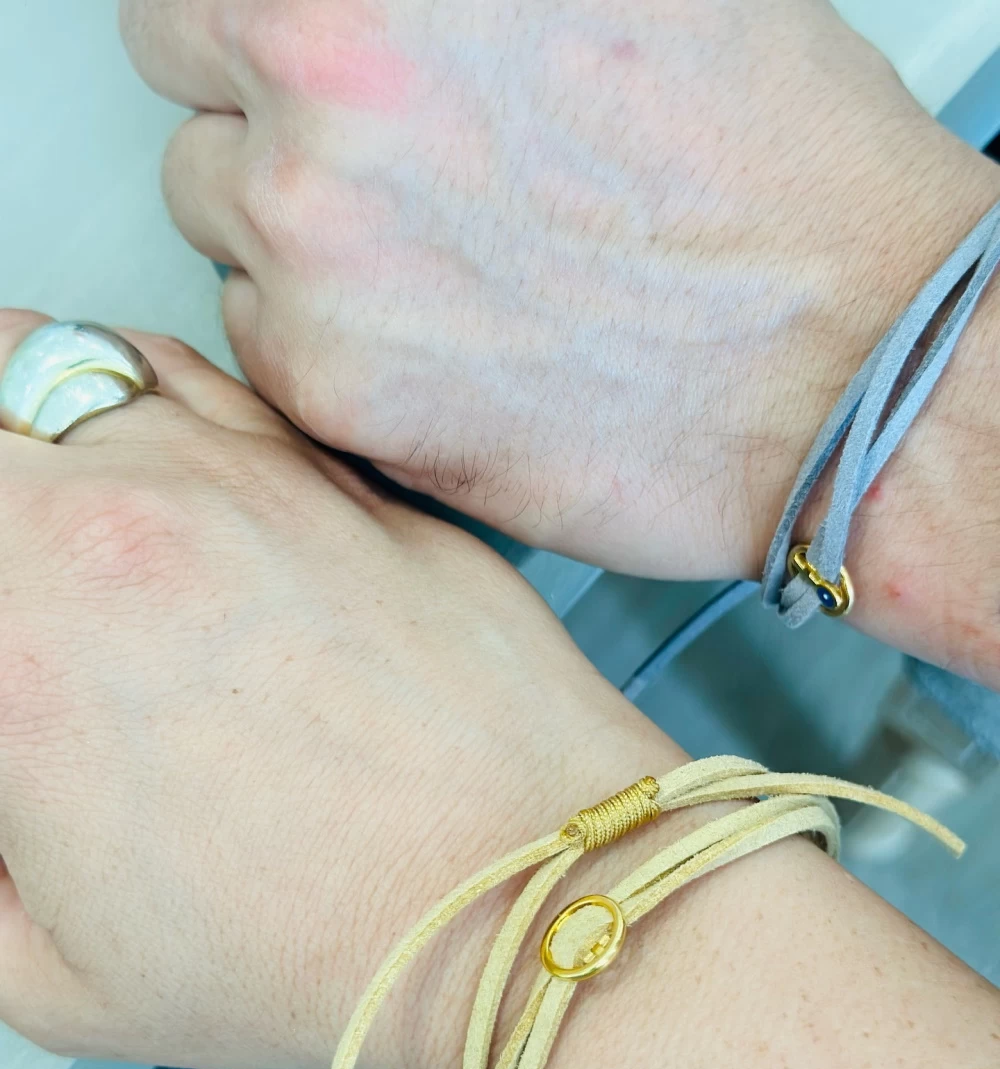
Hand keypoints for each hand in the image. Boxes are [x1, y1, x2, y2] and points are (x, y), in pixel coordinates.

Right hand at [0, 309, 675, 1068]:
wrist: (509, 887)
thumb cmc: (324, 938)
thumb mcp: (55, 971)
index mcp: (19, 646)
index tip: (1, 663)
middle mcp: (113, 526)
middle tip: (14, 579)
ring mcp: (228, 475)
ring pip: (53, 356)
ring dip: (24, 419)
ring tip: (46, 497)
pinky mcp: (322, 466)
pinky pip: (190, 371)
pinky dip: (137, 393)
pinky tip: (150, 462)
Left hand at [122, 0, 999, 582]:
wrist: (839, 362)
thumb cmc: (770, 179)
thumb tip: (371, 5)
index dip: (259, 28)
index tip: (297, 70)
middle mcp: (325, 79)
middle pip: (190, 85)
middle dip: (268, 120)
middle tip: (383, 169)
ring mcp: (313, 240)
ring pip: (219, 221)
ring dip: (299, 239)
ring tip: (438, 269)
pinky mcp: (330, 383)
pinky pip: (260, 341)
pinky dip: (328, 345)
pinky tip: (440, 345)